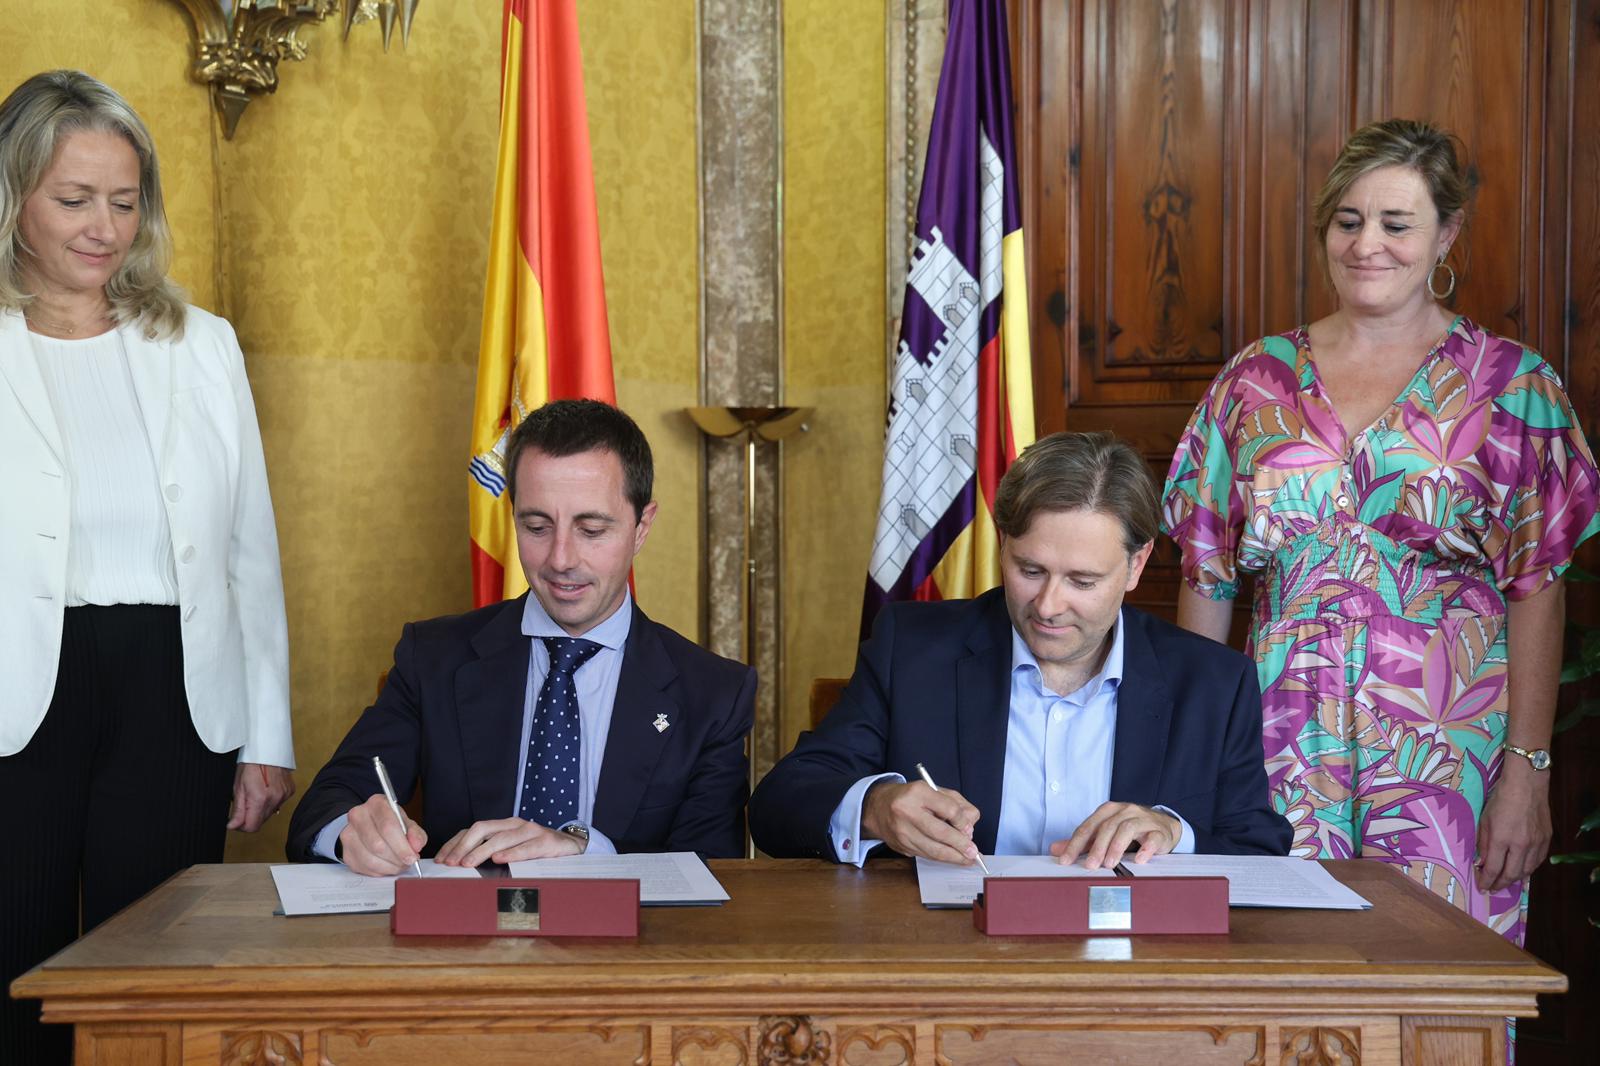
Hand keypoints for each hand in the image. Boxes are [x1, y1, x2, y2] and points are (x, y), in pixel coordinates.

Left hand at [228, 763, 294, 831]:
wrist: (267, 748)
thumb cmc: (251, 763)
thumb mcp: (238, 787)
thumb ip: (238, 810)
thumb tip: (234, 826)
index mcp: (260, 798)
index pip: (252, 827)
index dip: (242, 826)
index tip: (236, 820)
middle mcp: (275, 799)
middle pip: (261, 821)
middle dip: (251, 816)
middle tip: (245, 802)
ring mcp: (284, 795)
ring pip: (270, 813)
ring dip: (261, 809)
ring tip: (255, 794)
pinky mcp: (290, 791)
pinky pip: (278, 804)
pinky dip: (270, 801)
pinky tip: (266, 790)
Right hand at [340, 793, 428, 876]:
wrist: (369, 824)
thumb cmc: (390, 822)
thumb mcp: (406, 823)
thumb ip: (415, 833)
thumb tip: (416, 846)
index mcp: (376, 804)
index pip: (388, 827)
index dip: (402, 846)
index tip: (412, 857)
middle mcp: (358, 816)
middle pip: (378, 845)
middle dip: (396, 858)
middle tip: (407, 862)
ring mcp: (349, 835)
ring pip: (370, 859)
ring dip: (389, 867)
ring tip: (399, 865)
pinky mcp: (346, 852)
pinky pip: (364, 868)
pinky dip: (380, 871)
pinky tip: (387, 865)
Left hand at [435, 818, 583, 867]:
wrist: (572, 847)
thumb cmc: (537, 850)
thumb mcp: (512, 849)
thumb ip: (491, 852)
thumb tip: (460, 867)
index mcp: (503, 826)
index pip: (472, 830)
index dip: (455, 843)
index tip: (441, 860)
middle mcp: (515, 824)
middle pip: (482, 829)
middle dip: (463, 846)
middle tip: (450, 863)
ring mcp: (531, 831)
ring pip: (501, 838)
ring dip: (481, 851)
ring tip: (467, 863)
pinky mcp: (546, 842)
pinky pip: (526, 848)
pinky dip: (511, 854)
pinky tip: (499, 860)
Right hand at [860, 780, 981, 864]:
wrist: (878, 807)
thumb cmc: (912, 798)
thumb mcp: (935, 791)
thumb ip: (956, 804)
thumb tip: (970, 827)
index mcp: (918, 792)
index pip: (949, 809)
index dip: (963, 822)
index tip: (969, 829)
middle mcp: (907, 811)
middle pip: (940, 833)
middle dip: (960, 845)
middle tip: (973, 853)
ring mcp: (902, 831)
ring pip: (933, 849)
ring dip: (953, 857)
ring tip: (967, 859)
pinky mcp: (901, 845)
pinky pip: (925, 855)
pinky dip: (940, 858)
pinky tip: (952, 858)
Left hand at [1051, 802, 1180, 868]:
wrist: (1163, 826)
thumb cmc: (1130, 831)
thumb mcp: (1105, 833)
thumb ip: (1083, 842)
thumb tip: (1055, 850)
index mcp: (1108, 811)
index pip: (1088, 827)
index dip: (1075, 844)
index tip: (1065, 860)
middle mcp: (1125, 811)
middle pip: (1107, 827)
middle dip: (1096, 847)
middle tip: (1090, 866)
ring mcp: (1143, 819)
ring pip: (1127, 829)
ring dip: (1117, 847)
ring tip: (1110, 864)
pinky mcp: (1159, 831)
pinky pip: (1152, 838)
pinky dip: (1145, 849)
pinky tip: (1139, 860)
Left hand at [1475, 770, 1551, 891]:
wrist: (1527, 784)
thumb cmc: (1500, 799)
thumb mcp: (1484, 820)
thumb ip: (1483, 843)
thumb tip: (1482, 862)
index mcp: (1501, 839)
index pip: (1494, 869)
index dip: (1487, 881)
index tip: (1481, 886)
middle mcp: (1521, 845)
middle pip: (1511, 874)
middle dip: (1500, 884)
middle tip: (1493, 888)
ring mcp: (1537, 843)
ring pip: (1527, 871)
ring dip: (1515, 879)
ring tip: (1505, 881)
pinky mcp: (1547, 839)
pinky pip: (1538, 861)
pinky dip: (1529, 869)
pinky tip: (1522, 871)